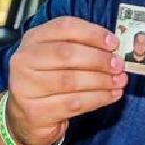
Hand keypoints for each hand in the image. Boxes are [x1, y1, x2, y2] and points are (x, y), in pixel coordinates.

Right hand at [5, 16, 126, 144]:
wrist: (25, 116)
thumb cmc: (49, 79)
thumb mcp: (58, 57)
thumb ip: (81, 47)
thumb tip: (114, 49)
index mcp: (33, 39)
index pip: (64, 27)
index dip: (92, 33)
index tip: (114, 43)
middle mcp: (24, 60)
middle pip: (66, 54)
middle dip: (98, 59)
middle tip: (119, 65)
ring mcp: (26, 87)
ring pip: (71, 80)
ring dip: (101, 81)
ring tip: (120, 81)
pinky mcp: (36, 112)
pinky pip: (73, 103)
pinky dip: (97, 98)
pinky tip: (112, 95)